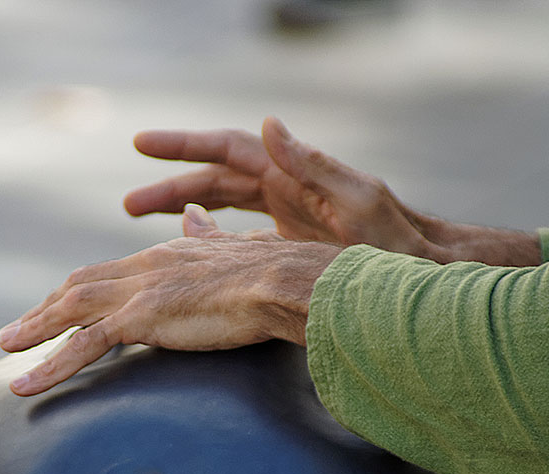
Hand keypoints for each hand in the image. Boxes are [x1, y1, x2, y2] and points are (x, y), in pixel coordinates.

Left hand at [0, 205, 339, 395]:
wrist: (288, 280)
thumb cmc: (277, 273)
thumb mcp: (234, 251)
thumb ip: (209, 236)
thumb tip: (194, 217)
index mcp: (167, 255)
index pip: (109, 273)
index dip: (79, 292)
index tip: (59, 307)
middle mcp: (145, 267)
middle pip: (80, 286)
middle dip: (45, 309)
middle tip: (16, 331)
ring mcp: (140, 290)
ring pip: (71, 311)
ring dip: (35, 330)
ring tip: (7, 350)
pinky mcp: (142, 317)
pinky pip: (83, 345)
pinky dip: (49, 366)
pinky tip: (23, 386)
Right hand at [125, 117, 540, 265]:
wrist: (421, 274)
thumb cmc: (394, 244)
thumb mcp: (356, 201)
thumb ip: (313, 164)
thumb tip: (268, 124)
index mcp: (292, 173)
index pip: (227, 150)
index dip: (184, 146)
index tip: (141, 143)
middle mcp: (283, 187)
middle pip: (213, 177)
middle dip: (169, 184)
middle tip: (127, 202)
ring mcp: (284, 213)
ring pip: (219, 203)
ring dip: (180, 207)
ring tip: (137, 215)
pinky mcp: (286, 241)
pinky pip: (234, 231)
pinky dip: (206, 232)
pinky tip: (184, 242)